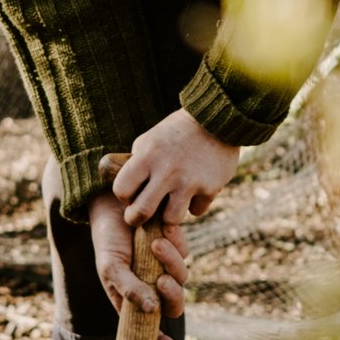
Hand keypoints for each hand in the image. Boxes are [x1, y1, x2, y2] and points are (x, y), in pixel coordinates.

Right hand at [88, 191, 186, 339]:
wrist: (116, 203)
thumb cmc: (107, 239)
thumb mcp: (111, 267)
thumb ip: (129, 289)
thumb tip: (152, 310)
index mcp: (132, 299)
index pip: (149, 328)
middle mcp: (151, 287)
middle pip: (174, 306)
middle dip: (173, 296)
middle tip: (162, 281)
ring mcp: (164, 267)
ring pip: (182, 277)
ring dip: (171, 262)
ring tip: (155, 243)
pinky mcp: (175, 247)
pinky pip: (184, 253)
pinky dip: (175, 244)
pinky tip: (163, 230)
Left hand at [112, 107, 239, 227]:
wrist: (217, 120)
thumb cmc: (177, 131)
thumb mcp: (150, 139)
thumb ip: (137, 161)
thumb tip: (126, 189)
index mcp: (148, 156)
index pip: (122, 190)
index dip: (124, 196)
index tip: (131, 194)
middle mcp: (167, 171)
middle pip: (141, 212)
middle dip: (136, 219)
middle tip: (140, 217)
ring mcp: (190, 182)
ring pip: (171, 219)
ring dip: (170, 213)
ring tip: (172, 202)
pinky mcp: (210, 189)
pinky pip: (196, 211)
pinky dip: (195, 204)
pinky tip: (195, 191)